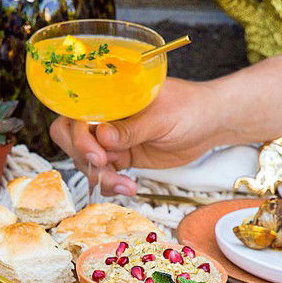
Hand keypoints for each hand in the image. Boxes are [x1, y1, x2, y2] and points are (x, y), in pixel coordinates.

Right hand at [50, 77, 233, 195]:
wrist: (210, 125)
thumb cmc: (189, 108)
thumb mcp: (161, 117)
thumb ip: (131, 128)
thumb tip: (102, 135)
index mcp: (109, 95)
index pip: (75, 111)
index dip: (78, 135)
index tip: (99, 154)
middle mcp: (105, 115)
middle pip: (71, 137)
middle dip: (84, 157)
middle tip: (106, 168)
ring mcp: (111, 138)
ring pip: (87, 161)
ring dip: (102, 177)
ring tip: (126, 185)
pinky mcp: (122, 156)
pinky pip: (104, 174)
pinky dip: (111, 184)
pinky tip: (128, 187)